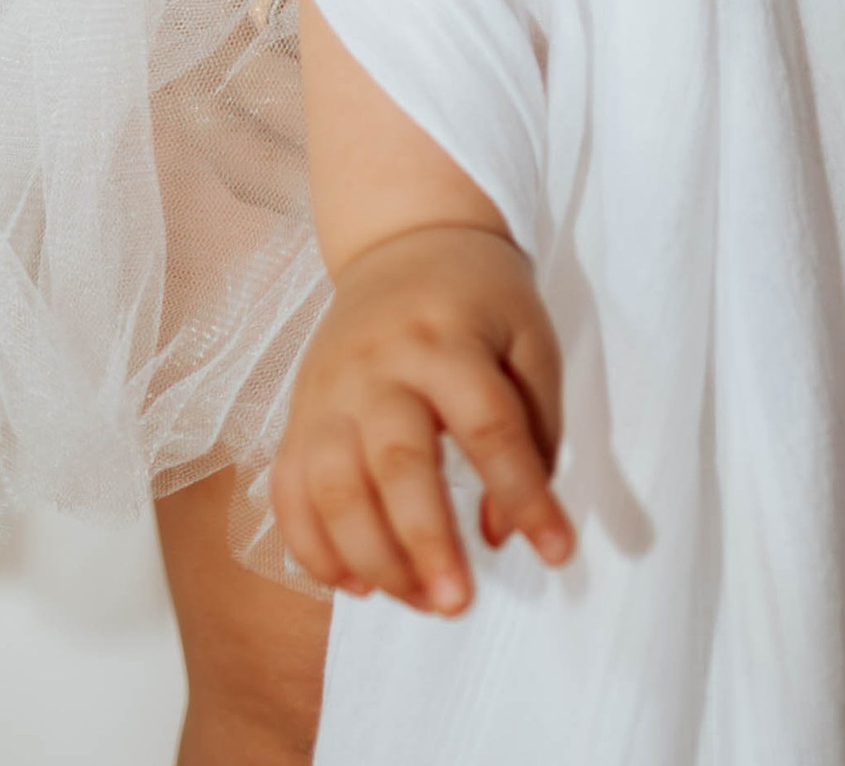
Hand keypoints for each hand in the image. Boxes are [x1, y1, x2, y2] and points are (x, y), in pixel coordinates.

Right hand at [273, 223, 571, 614]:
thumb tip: (500, 531)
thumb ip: (533, 432)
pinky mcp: (298, 413)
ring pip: (332, 485)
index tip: (558, 552)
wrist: (400, 240)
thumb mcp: (529, 340)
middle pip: (396, 459)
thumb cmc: (478, 302)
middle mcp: (380, 365)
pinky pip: (287, 491)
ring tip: (419, 601)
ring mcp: (328, 390)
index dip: (525, 494)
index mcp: (448, 339)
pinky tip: (353, 585)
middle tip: (456, 604)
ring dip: (370, 558)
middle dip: (425, 540)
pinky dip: (311, 548)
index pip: (490, 425)